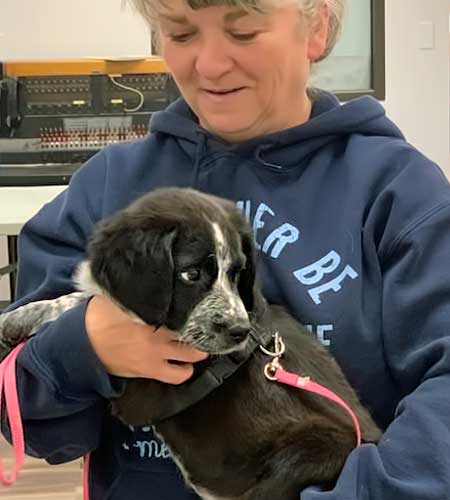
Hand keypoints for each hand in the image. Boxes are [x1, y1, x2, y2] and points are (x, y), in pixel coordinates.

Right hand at [85, 295, 207, 383]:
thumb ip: (138, 289)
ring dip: (199, 350)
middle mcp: (159, 331)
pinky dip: (185, 370)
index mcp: (151, 311)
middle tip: (207, 327)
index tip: (203, 301)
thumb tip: (148, 274)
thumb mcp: (118, 295)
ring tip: (200, 345)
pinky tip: (186, 364)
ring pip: (193, 354)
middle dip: (204, 329)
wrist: (84, 345)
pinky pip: (178, 375)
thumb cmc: (100, 317)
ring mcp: (157, 352)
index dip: (196, 304)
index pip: (184, 306)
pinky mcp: (151, 370)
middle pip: (194, 330)